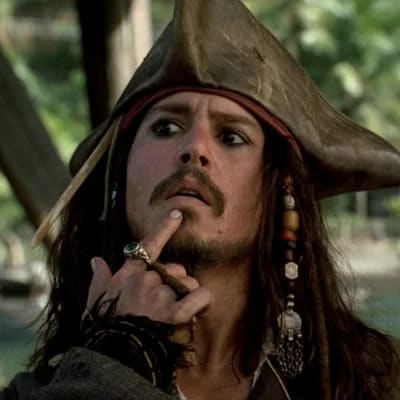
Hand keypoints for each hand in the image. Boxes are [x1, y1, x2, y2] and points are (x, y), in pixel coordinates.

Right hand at [85, 210, 211, 325]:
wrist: (113, 356)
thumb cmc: (105, 328)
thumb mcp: (95, 300)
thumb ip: (99, 278)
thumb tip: (95, 260)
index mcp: (130, 273)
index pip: (149, 244)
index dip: (165, 228)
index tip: (177, 214)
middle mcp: (147, 278)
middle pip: (176, 269)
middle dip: (177, 283)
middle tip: (168, 303)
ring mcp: (161, 294)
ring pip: (190, 283)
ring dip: (190, 294)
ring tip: (178, 312)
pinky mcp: (175, 312)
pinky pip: (200, 297)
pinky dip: (203, 302)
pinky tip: (199, 309)